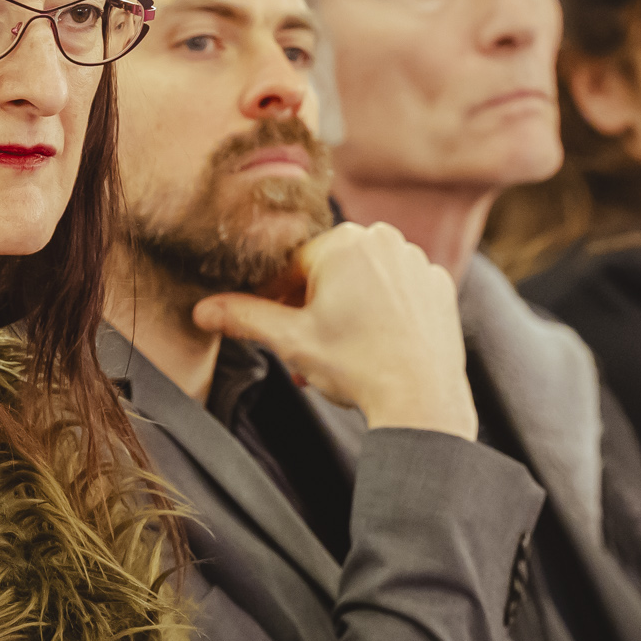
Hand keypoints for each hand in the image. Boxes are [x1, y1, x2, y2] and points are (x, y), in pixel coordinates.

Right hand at [192, 223, 475, 437]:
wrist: (421, 400)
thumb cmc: (355, 366)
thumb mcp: (290, 341)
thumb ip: (245, 317)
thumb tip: (201, 310)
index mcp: (343, 242)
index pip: (290, 265)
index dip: (274, 298)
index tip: (272, 328)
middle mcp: (384, 239)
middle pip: (328, 271)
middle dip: (310, 308)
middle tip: (303, 349)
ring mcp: (416, 261)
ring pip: (363, 281)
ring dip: (344, 310)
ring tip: (338, 354)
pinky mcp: (439, 286)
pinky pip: (398, 292)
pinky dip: (382, 312)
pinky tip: (375, 345)